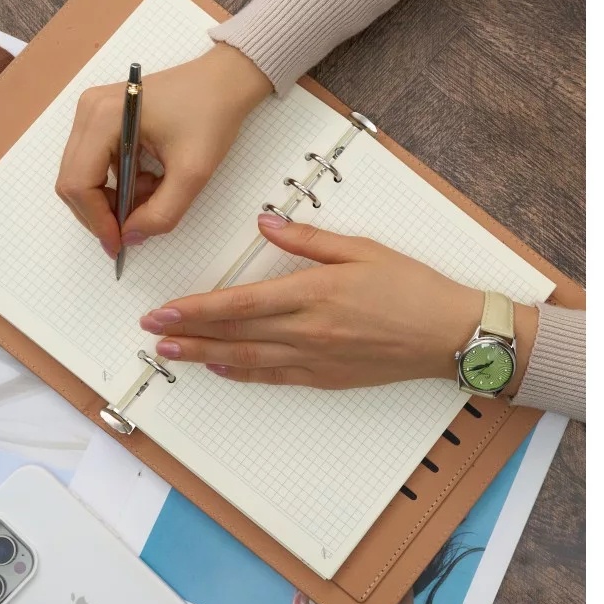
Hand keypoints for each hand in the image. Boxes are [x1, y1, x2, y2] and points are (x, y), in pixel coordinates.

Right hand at [55, 44, 271, 257]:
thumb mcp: (192, 173)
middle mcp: (88, 111)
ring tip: (152, 194)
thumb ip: (162, 212)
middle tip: (134, 229)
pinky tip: (149, 181)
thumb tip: (131, 237)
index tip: (120, 244)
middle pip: (73, 181)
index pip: (78, 182)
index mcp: (104, 117)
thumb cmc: (211, 117)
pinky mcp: (103, 119)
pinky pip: (97, 164)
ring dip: (113, 199)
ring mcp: (92, 114)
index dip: (96, 219)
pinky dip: (119, 184)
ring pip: (84, 175)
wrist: (224, 82)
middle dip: (101, 212)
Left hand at [140, 215, 538, 391]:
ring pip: (247, 359)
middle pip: (234, 333)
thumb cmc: (412, 288)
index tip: (165, 308)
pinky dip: (244, 374)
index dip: (197, 307)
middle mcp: (307, 330)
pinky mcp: (327, 378)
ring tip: (174, 354)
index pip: (239, 302)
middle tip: (154, 332)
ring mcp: (316, 358)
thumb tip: (265, 226)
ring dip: (206, 357)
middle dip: (189, 333)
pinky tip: (223, 369)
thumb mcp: (362, 249)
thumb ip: (308, 239)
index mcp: (313, 292)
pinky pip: (275, 377)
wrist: (449, 333)